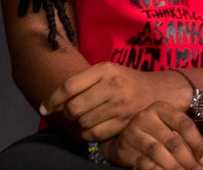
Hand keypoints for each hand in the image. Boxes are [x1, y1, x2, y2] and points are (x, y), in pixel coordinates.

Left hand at [42, 63, 190, 141]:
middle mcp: (112, 86)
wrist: (159, 91)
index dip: (52, 99)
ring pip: (83, 122)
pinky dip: (88, 134)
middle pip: (74, 107)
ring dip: (78, 123)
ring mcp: (120, 106)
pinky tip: (90, 127)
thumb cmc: (125, 80)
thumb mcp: (106, 71)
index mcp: (104, 69)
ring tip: (84, 118)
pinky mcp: (125, 122)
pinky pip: (96, 134)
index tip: (43, 108)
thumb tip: (54, 101)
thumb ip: (82, 82)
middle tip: (69, 112)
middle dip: (66, 113)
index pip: (69, 86)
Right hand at [99, 102, 202, 168]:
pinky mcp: (125, 149)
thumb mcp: (171, 132)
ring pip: (158, 152)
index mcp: (161, 109)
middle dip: (188, 160)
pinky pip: (145, 163)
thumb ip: (189, 147)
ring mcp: (133, 133)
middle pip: (172, 141)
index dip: (197, 143)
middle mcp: (145, 117)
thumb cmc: (155, 134)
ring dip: (174, 168)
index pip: (184, 124)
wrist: (123, 138)